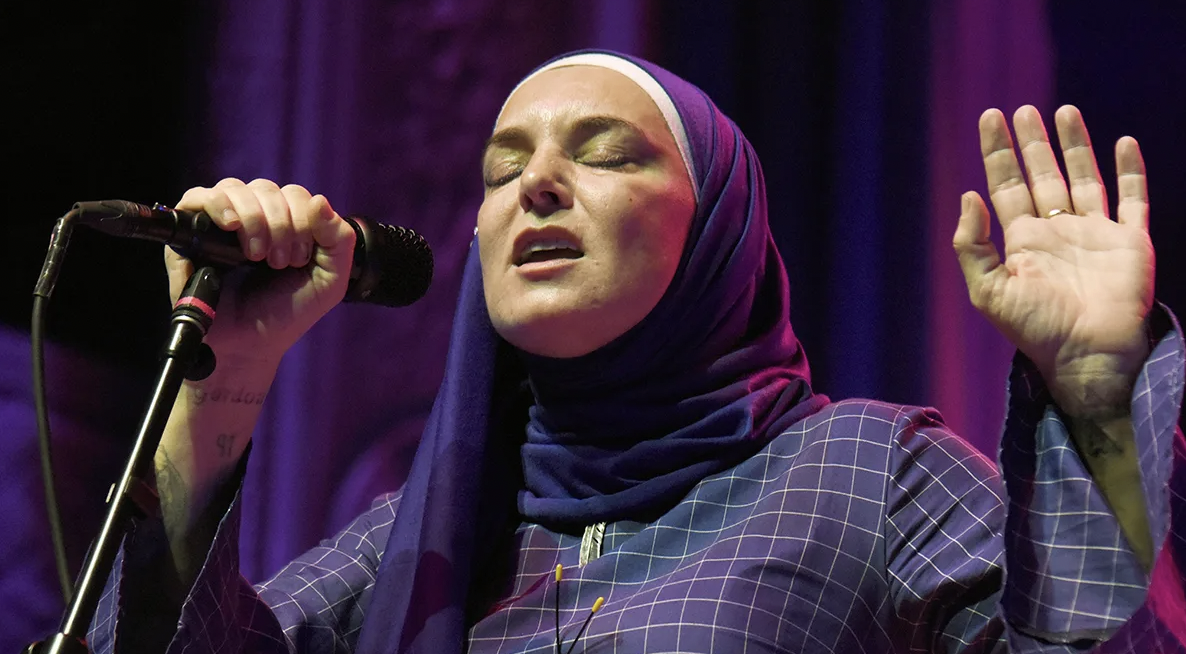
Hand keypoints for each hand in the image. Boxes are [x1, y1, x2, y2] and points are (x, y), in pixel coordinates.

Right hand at [168, 178, 355, 369]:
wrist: (250, 344)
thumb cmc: (287, 311)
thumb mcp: (329, 279)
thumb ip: (338, 240)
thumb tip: (319, 200)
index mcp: (286, 221)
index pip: (295, 195)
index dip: (302, 220)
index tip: (300, 259)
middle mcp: (252, 216)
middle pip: (265, 189)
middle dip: (280, 225)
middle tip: (279, 263)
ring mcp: (219, 223)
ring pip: (234, 189)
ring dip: (254, 219)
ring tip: (256, 256)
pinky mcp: (190, 235)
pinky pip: (196, 198)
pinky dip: (215, 204)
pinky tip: (230, 225)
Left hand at [953, 105, 1154, 416]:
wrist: (1087, 354)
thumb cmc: (1035, 329)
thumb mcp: (988, 291)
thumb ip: (972, 245)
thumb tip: (968, 196)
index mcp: (1023, 241)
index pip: (1005, 187)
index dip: (998, 153)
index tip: (990, 119)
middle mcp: (1057, 231)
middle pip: (1042, 175)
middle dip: (1032, 143)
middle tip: (1022, 109)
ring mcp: (1095, 234)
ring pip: (1084, 177)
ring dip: (1075, 145)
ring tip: (1064, 110)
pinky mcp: (1129, 241)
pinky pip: (1132, 198)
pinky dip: (1131, 170)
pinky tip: (1123, 142)